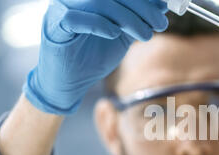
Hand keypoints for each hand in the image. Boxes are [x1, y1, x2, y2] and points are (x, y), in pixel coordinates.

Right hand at [24, 0, 168, 114]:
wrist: (70, 82)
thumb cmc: (93, 56)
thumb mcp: (122, 34)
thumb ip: (137, 19)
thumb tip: (161, 6)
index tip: (163, 7)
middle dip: (141, 7)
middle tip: (160, 22)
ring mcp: (62, 9)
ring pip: (97, 2)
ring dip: (127, 18)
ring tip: (145, 34)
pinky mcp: (55, 27)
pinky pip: (75, 19)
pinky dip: (98, 24)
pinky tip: (114, 34)